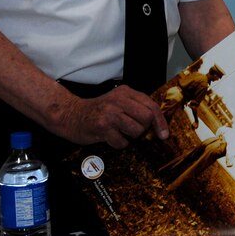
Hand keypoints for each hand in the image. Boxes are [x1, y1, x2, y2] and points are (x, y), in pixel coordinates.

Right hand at [54, 86, 168, 147]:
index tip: (164, 134)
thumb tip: (158, 124)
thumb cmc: (98, 111)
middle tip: (133, 131)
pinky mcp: (102, 127)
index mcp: (126, 92)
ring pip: (137, 130)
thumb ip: (136, 107)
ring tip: (119, 132)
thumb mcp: (118, 102)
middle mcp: (118, 100)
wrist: (70, 115)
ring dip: (131, 137)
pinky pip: (122, 142)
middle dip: (144, 129)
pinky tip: (110, 137)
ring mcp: (110, 113)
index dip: (161, 122)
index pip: (152, 106)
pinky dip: (119, 143)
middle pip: (148, 118)